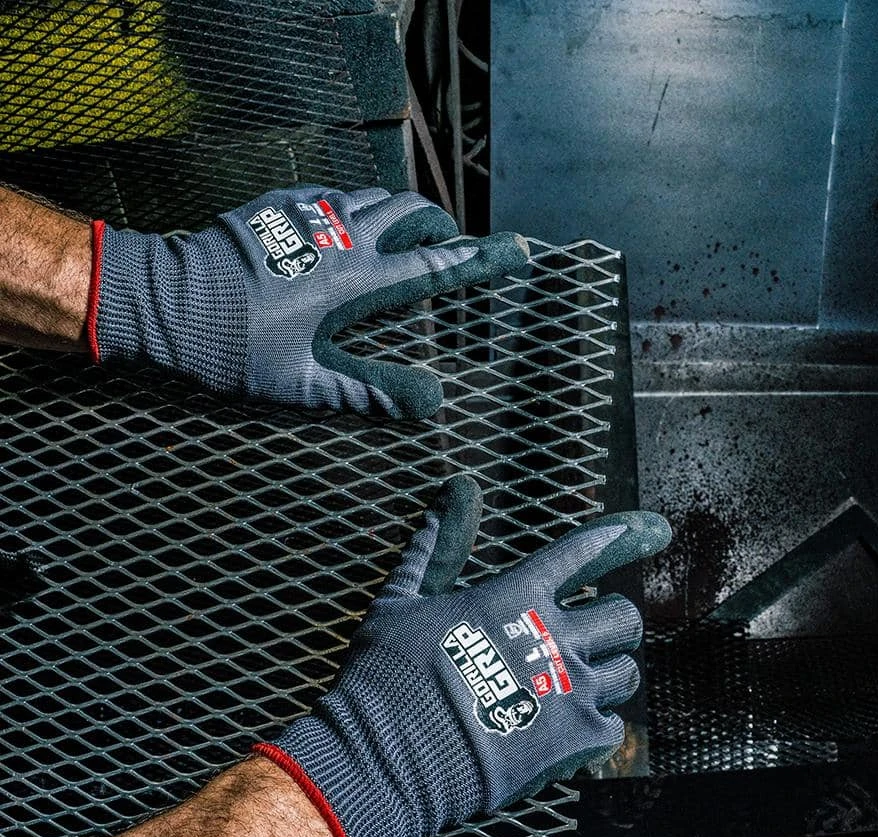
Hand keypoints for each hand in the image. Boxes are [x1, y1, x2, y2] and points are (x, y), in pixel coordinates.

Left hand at [87, 187, 528, 418]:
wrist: (166, 301)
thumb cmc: (235, 348)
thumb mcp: (305, 383)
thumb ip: (368, 389)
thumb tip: (427, 405)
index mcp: (357, 281)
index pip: (434, 265)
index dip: (478, 260)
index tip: (513, 250)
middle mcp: (343, 237)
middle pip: (413, 211)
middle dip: (441, 225)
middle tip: (450, 244)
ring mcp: (311, 213)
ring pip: (376, 196)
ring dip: (399, 214)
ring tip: (402, 238)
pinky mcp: (281, 202)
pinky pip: (335, 194)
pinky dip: (355, 208)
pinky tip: (345, 229)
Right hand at [254, 476, 671, 836]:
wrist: (386, 758)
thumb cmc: (388, 674)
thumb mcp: (401, 600)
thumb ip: (434, 545)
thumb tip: (453, 488)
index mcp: (515, 594)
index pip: (581, 552)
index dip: (614, 539)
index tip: (644, 531)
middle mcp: (554, 634)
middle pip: (624, 616)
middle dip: (612, 624)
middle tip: (589, 639)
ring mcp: (570, 688)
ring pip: (626, 671)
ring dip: (607, 676)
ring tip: (578, 687)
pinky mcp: (575, 740)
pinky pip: (615, 726)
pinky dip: (597, 727)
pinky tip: (568, 731)